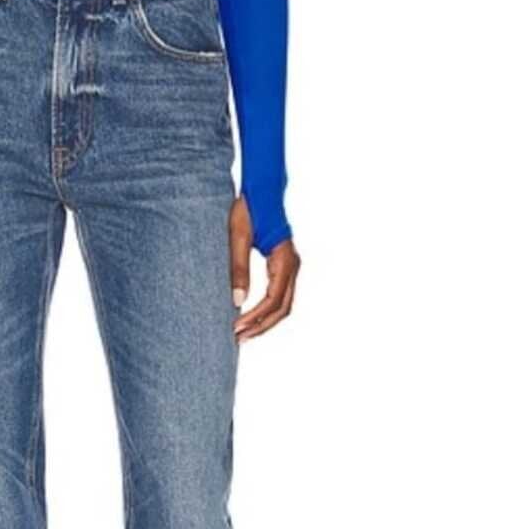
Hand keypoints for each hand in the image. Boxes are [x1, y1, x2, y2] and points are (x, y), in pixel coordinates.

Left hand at [228, 197, 300, 341]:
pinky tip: (250, 316)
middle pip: (282, 308)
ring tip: (243, 333)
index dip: (255, 318)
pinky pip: (280, 294)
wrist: (260, 190)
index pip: (273, 300)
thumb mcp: (237, 237)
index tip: (236, 327)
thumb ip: (238, 269)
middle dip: (261, 326)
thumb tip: (238, 302)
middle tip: (238, 338)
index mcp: (284, 259)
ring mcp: (291, 265)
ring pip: (283, 304)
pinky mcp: (283, 264)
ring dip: (264, 321)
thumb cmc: (248, 210)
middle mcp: (292, 265)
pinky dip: (266, 309)